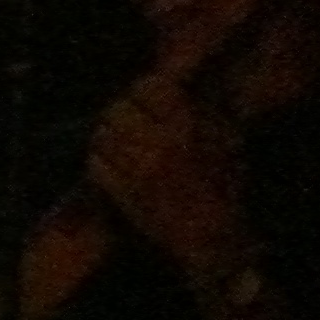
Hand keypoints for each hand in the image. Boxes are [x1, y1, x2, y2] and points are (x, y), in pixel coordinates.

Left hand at [85, 73, 254, 275]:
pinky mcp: (120, 193)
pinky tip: (115, 167)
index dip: (144, 91)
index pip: (148, 86)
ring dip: (108, 137)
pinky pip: (95, 163)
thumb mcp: (224, 141)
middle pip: (117, 109)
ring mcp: (136, 170)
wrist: (213, 240)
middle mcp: (159, 144)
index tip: (146, 99)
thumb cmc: (222, 188)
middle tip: (128, 122)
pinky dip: (101, 162)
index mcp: (188, 126)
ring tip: (121, 145)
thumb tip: (179, 78)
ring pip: (102, 135)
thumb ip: (200, 109)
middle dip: (121, 114)